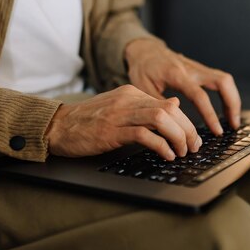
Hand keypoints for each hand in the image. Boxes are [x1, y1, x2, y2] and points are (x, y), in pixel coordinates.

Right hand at [46, 85, 201, 159]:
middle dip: (187, 131)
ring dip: (177, 138)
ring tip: (181, 152)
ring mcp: (119, 115)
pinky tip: (166, 155)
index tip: (192, 139)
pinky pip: (144, 135)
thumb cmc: (88, 121)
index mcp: (131, 94)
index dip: (186, 123)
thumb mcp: (120, 107)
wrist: (57, 125)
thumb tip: (175, 105)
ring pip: (161, 120)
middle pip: (170, 111)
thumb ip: (146, 106)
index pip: (169, 105)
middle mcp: (128, 100)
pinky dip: (160, 146)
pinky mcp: (111, 131)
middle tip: (192, 148)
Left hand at [125, 39, 240, 134]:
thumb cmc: (142, 69)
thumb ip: (159, 105)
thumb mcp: (143, 89)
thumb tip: (172, 125)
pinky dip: (227, 94)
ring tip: (233, 120)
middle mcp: (191, 69)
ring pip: (225, 79)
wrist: (144, 50)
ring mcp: (198, 67)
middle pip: (222, 81)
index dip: (210, 114)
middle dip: (232, 103)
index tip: (216, 130)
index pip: (199, 95)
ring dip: (233, 99)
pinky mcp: (200, 69)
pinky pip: (220, 80)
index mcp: (176, 75)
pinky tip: (226, 108)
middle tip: (233, 124)